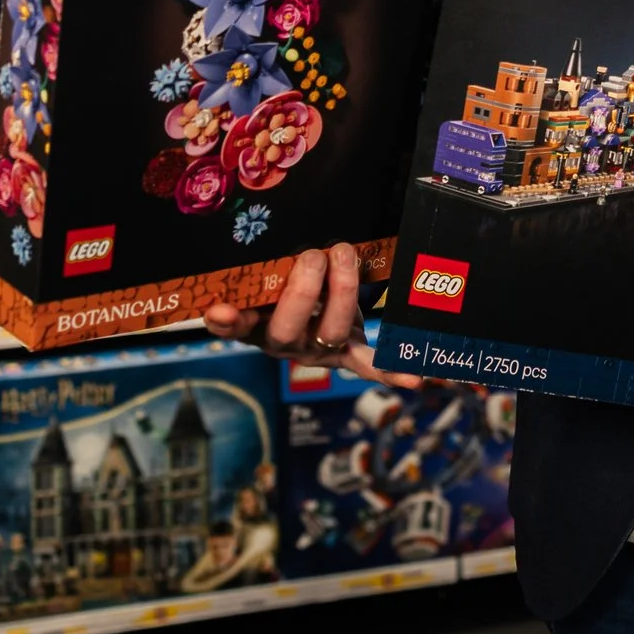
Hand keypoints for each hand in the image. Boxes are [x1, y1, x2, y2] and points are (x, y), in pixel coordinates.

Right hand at [200, 244, 417, 389]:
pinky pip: (368, 364)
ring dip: (343, 292)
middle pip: (290, 325)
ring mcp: (318, 350)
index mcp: (254, 325)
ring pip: (333, 330)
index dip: (226, 322)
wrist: (310, 311)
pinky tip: (416, 379)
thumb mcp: (263, 280)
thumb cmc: (282, 287)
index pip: (233, 326)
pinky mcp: (348, 353)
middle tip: (312, 255)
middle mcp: (284, 343)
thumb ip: (251, 280)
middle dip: (304, 288)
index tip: (218, 311)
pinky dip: (390, 370)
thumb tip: (217, 307)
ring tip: (343, 255)